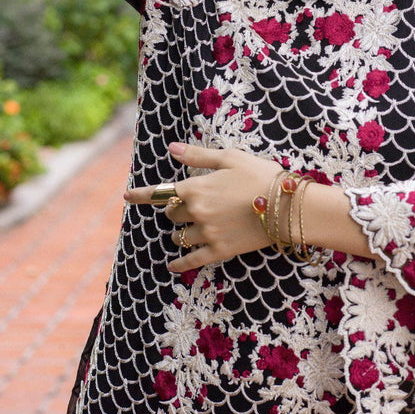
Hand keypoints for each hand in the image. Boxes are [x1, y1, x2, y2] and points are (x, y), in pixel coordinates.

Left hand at [124, 143, 280, 272]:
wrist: (287, 206)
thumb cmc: (260, 175)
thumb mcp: (229, 158)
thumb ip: (198, 156)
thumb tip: (172, 148)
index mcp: (196, 187)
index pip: (160, 191)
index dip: (141, 194)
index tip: (127, 196)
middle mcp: (196, 211)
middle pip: (171, 214)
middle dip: (174, 210)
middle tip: (183, 207)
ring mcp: (207, 233)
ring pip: (179, 236)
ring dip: (179, 233)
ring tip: (185, 230)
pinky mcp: (219, 251)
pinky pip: (192, 260)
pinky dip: (180, 263)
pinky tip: (173, 265)